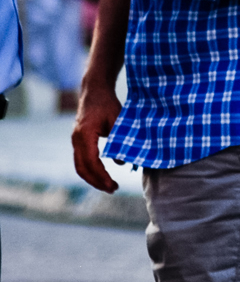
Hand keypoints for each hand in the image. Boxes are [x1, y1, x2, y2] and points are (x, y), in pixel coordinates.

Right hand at [71, 77, 121, 193]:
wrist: (94, 91)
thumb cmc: (108, 104)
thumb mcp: (118, 120)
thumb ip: (120, 140)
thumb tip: (122, 163)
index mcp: (85, 135)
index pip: (91, 162)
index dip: (101, 176)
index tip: (113, 185)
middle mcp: (76, 140)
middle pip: (82, 168)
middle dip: (96, 181)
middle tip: (113, 189)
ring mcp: (75, 141)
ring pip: (80, 166)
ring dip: (93, 178)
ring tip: (109, 186)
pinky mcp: (78, 141)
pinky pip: (81, 160)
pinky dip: (90, 170)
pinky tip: (103, 175)